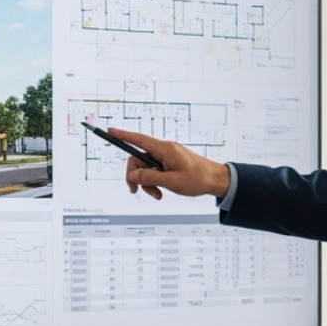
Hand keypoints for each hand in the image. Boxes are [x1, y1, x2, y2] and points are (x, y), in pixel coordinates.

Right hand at [108, 127, 231, 200]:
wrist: (216, 180)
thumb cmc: (198, 179)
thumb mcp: (171, 181)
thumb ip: (150, 177)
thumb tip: (133, 175)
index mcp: (164, 150)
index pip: (138, 139)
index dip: (122, 135)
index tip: (109, 130)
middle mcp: (164, 150)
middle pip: (138, 158)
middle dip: (136, 176)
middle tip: (137, 191)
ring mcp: (167, 156)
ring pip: (146, 167)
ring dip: (147, 182)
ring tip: (157, 195)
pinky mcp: (171, 163)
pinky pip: (155, 170)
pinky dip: (155, 181)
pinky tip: (161, 192)